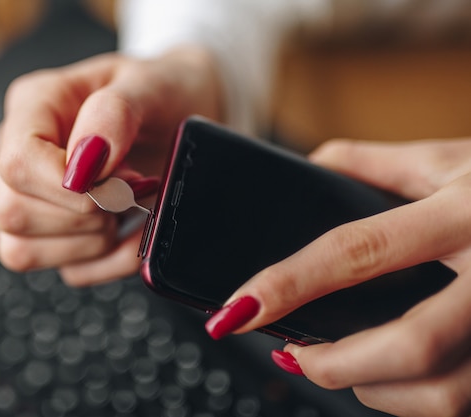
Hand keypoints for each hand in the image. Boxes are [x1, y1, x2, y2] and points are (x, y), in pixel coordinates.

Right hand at [0, 48, 221, 285]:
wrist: (186, 112)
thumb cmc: (163, 93)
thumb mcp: (150, 85)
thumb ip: (114, 113)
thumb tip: (85, 162)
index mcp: (36, 105)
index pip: (17, 161)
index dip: (65, 185)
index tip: (117, 180)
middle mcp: (24, 155)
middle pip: (11, 212)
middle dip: (84, 213)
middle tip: (130, 188)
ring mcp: (34, 200)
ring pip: (24, 251)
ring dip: (94, 239)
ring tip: (130, 205)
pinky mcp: (59, 237)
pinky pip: (71, 272)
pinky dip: (113, 259)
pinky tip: (136, 228)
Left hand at [206, 138, 470, 416]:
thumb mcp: (447, 157)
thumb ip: (373, 163)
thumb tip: (309, 169)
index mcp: (466, 212)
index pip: (358, 252)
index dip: (289, 283)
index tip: (237, 310)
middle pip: (410, 345)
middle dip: (335, 364)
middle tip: (293, 355)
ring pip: (448, 394)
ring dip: (374, 392)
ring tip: (336, 367)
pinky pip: (469, 401)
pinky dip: (416, 401)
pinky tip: (390, 378)